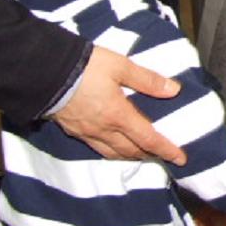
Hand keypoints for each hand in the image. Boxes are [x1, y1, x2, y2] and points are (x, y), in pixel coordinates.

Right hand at [52, 46, 185, 164]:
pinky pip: (96, 148)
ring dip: (130, 155)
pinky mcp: (73, 130)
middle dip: (149, 155)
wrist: (44, 73)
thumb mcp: (120, 67)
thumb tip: (173, 90)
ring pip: (113, 152)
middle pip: (131, 150)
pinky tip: (112, 146)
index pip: (149, 139)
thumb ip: (147, 80)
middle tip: (163, 156)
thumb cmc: (85, 67)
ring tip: (141, 154)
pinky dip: (111, 151)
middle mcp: (104, 130)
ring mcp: (87, 132)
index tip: (181, 159)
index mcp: (119, 115)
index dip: (166, 150)